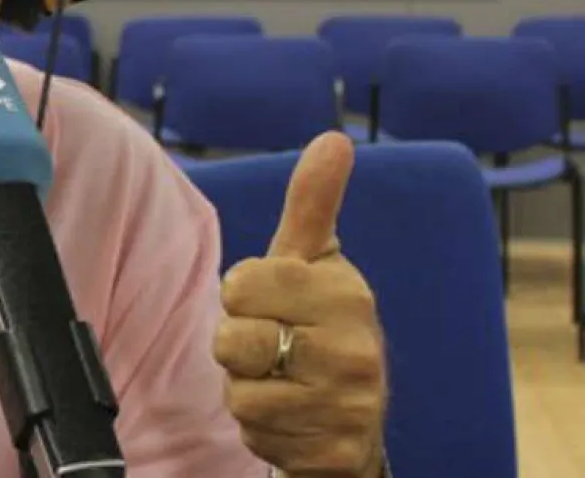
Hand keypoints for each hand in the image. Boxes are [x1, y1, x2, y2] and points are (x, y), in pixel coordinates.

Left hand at [213, 132, 387, 476]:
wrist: (355, 418)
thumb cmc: (318, 322)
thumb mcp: (312, 261)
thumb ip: (311, 203)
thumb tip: (333, 139)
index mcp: (345, 293)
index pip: (240, 283)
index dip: (241, 295)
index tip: (270, 302)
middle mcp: (355, 350)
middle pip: (231, 341)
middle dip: (237, 346)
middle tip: (274, 346)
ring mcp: (349, 405)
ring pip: (239, 393)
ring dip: (247, 390)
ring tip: (282, 382)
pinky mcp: (334, 452)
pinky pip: (256, 436)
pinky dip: (263, 430)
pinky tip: (292, 418)